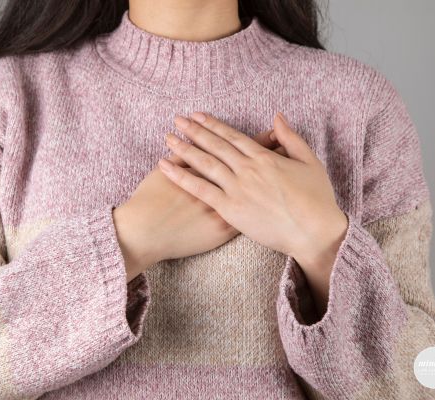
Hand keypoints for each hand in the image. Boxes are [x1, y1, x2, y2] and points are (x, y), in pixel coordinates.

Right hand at [113, 128, 280, 282]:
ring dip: (272, 179)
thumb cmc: (150, 200)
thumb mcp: (162, 171)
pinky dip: (263, 208)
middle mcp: (221, 185)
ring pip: (256, 191)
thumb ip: (180, 156)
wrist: (145, 231)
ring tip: (287, 168)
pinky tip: (273, 203)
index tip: (271, 132)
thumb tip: (191, 142)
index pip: (239, 149)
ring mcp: (226, 207)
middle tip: (289, 145)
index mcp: (209, 168)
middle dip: (272, 155)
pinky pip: (249, 216)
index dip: (256, 140)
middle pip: (253, 167)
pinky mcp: (224, 228)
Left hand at [158, 111, 348, 311]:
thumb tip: (277, 117)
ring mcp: (237, 189)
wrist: (314, 233)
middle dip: (194, 131)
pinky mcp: (230, 209)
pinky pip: (201, 190)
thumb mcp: (310, 162)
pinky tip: (166, 167)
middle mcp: (247, 169)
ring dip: (184, 149)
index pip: (232, 136)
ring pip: (205, 163)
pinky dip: (182, 177)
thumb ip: (291, 138)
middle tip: (177, 120)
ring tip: (168, 138)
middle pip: (215, 146)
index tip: (198, 116)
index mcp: (264, 158)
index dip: (213, 124)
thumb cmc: (316, 200)